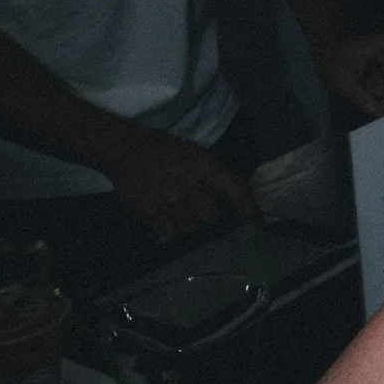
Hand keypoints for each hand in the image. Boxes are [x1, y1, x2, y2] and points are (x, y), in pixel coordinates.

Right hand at [104, 130, 253, 237]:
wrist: (128, 151)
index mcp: (205, 167)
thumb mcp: (196, 155)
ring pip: (191, 227)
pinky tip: (163, 214)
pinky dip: (169, 227)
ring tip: (175, 207)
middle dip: (204, 212)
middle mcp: (191, 185)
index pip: (234, 189)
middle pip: (210, 216)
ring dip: (186, 221)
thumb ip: (212, 177)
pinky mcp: (152, 212)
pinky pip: (170, 232)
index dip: (247, 208)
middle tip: (192, 203)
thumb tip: (230, 200)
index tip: (255, 225)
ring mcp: (171, 201)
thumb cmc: (166, 151)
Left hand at [312, 17, 383, 116]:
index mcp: (376, 48)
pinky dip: (382, 89)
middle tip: (376, 108)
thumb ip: (360, 98)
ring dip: (383, 91)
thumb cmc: (332, 61)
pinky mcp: (383, 64)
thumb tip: (378, 112)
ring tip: (365, 94)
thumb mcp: (342, 82)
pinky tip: (371, 93)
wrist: (325, 51)